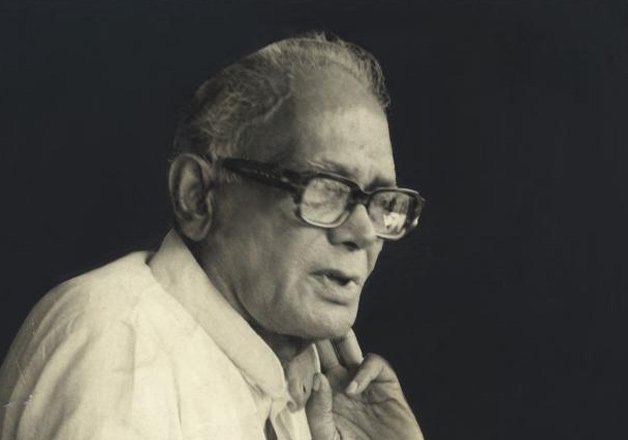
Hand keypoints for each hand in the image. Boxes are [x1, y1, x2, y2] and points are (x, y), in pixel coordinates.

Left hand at [306, 329, 423, 439]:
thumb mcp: (327, 438)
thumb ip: (318, 411)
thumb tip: (317, 377)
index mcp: (323, 394)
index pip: (309, 364)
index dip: (299, 351)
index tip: (287, 338)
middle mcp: (341, 383)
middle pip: (327, 349)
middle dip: (319, 333)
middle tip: (311, 322)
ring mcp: (363, 383)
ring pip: (351, 348)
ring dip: (342, 338)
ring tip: (333, 334)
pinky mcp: (386, 386)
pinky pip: (375, 364)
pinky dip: (364, 370)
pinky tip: (353, 389)